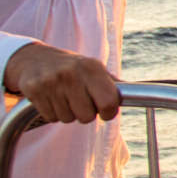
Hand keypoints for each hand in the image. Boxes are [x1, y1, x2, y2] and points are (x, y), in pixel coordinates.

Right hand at [3, 43, 120, 123]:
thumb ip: (113, 83)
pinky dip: (52, 113)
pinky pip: (51, 118)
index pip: (109, 103)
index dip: (108, 112)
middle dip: (85, 114)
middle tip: (80, 101)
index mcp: (92, 67)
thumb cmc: (71, 68)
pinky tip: (51, 98)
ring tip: (64, 97)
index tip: (105, 111)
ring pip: (68, 119)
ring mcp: (51, 81)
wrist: (34, 59)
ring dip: (67, 113)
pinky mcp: (34, 90)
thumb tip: (142, 93)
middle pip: (86, 116)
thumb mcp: (93, 69)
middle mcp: (72, 73)